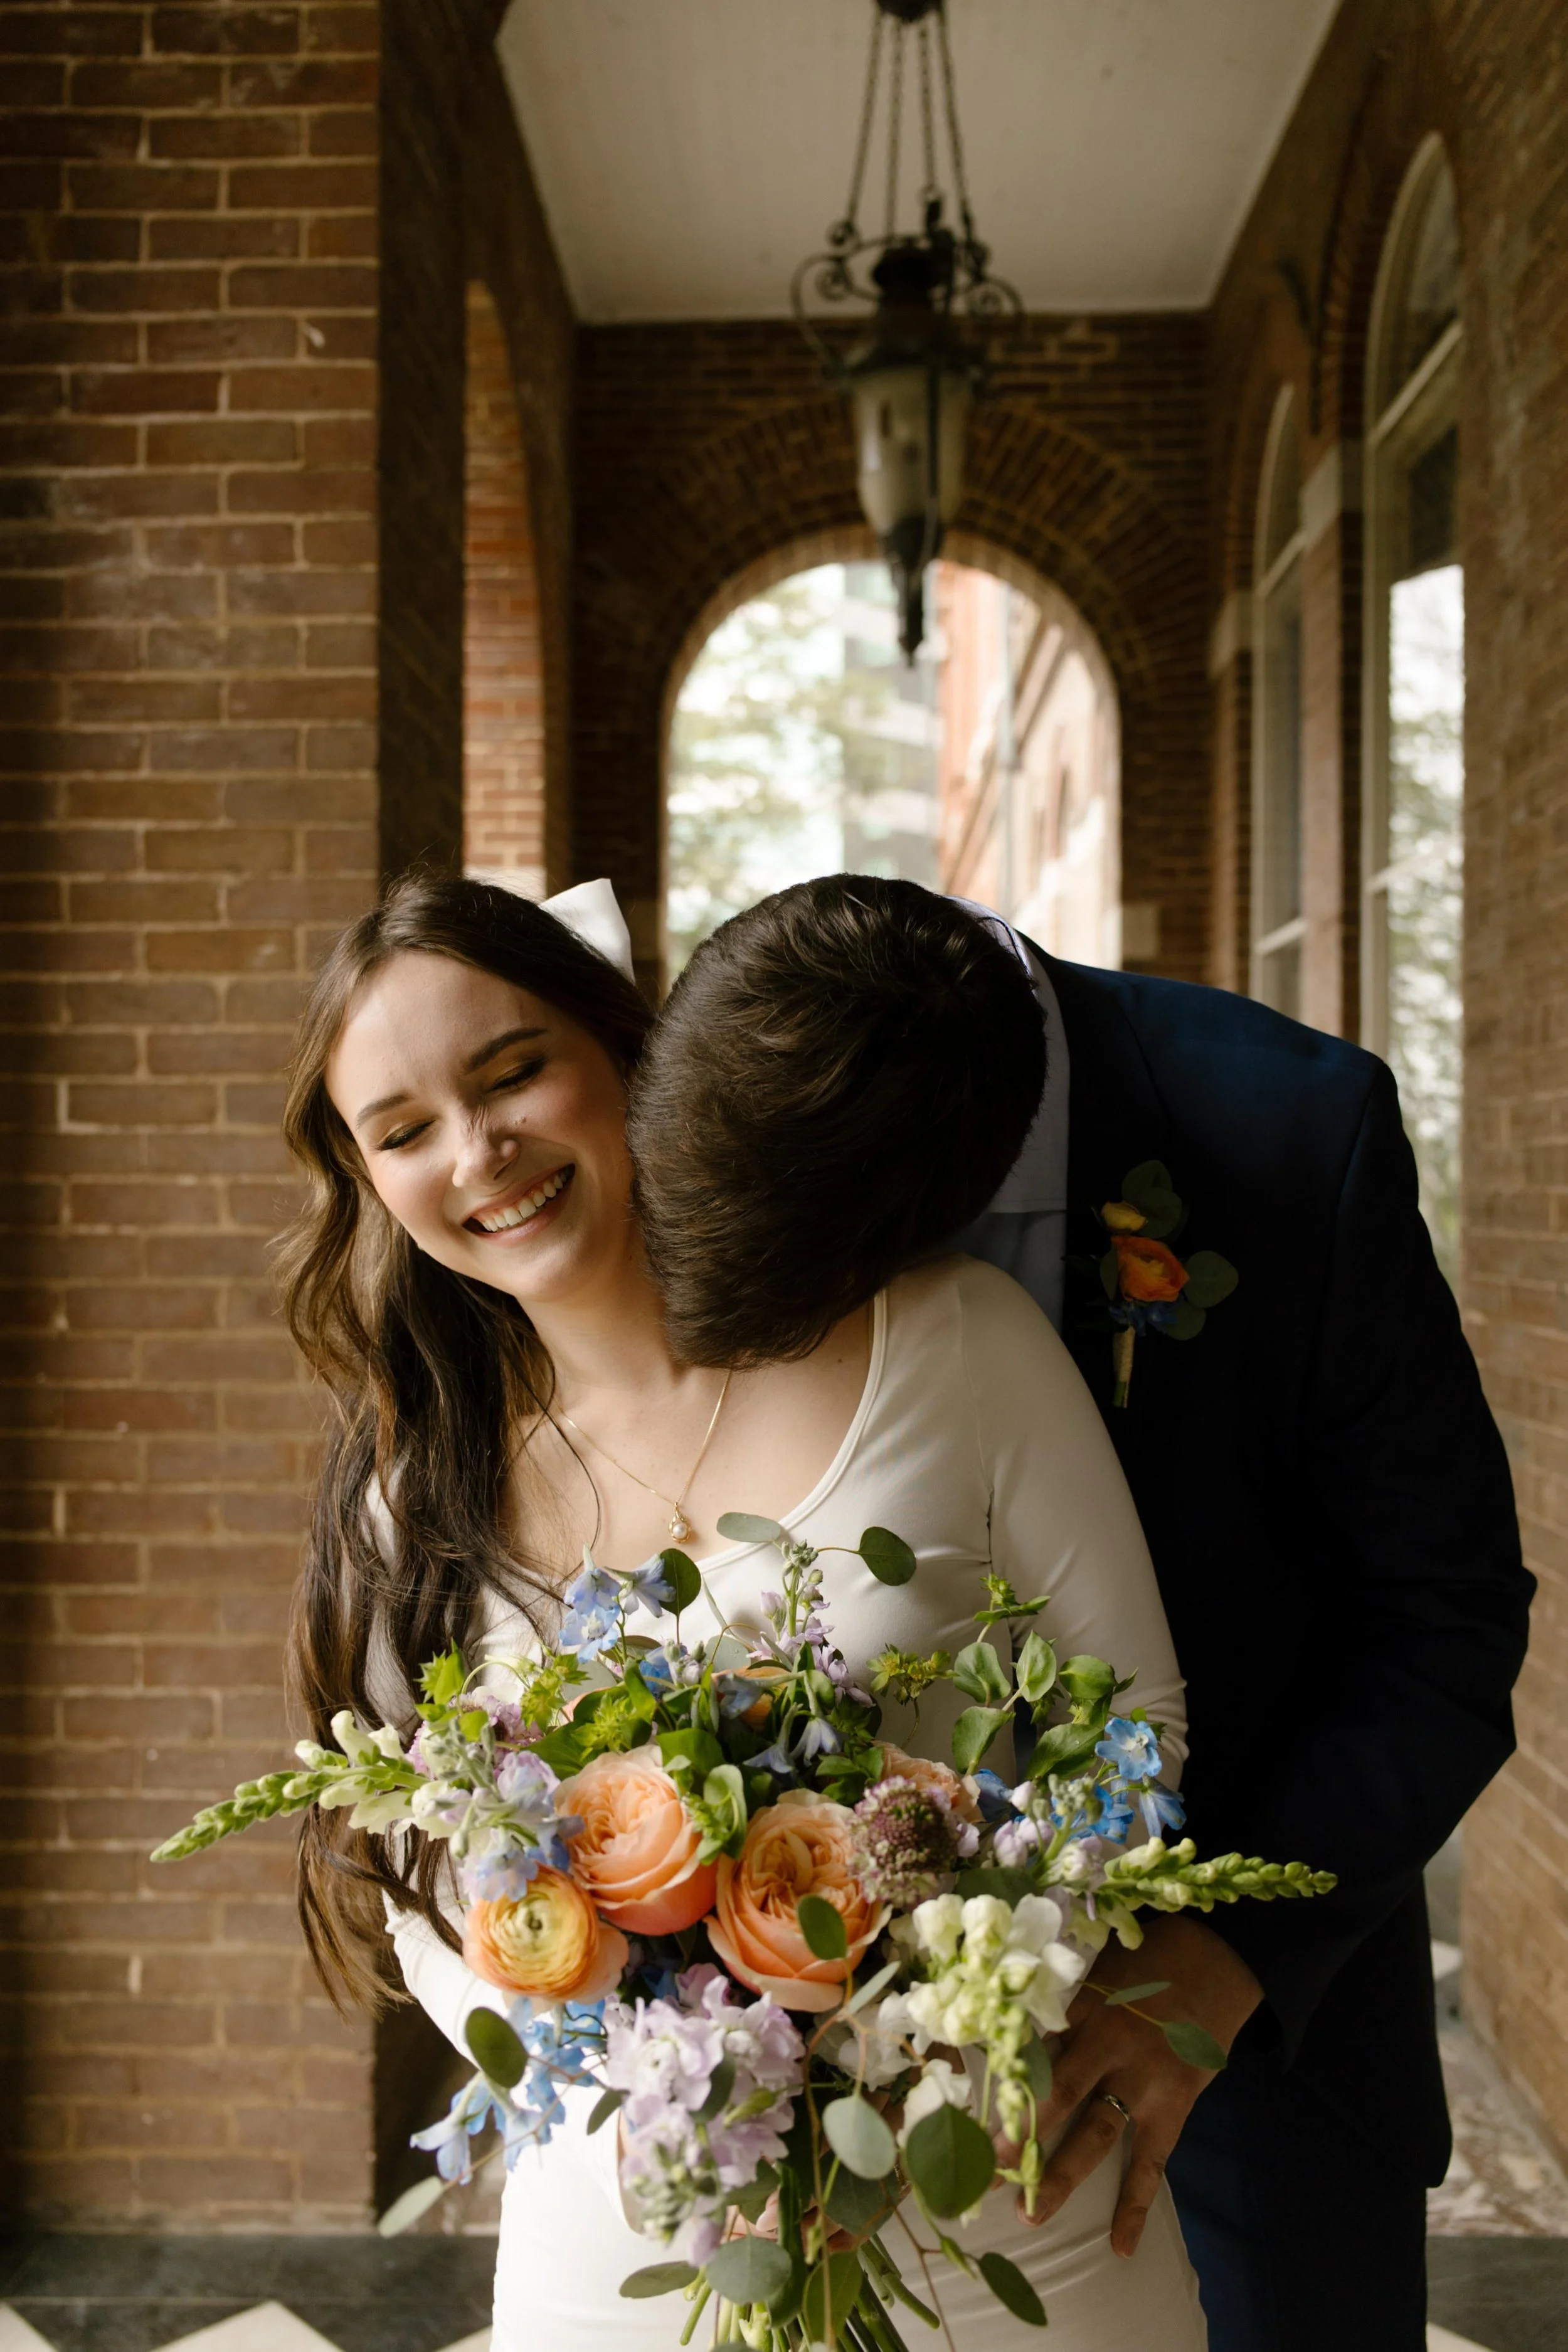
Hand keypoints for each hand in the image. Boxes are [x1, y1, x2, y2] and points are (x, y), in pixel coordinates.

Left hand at [1002, 1916, 1260, 2257]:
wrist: (1216, 1961)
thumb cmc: (1144, 1963)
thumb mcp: (1095, 1972)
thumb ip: (1057, 2005)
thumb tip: (1002, 2030)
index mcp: (1079, 2006)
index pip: (1027, 2045)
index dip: (994, 2075)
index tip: (957, 2106)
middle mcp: (1107, 2043)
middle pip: (1054, 2094)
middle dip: (1016, 2134)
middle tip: (982, 2171)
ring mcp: (1142, 2078)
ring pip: (1094, 2133)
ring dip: (1061, 2175)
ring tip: (1028, 2213)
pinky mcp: (1173, 2104)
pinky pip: (1151, 2163)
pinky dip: (1135, 2204)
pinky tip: (1121, 2246)